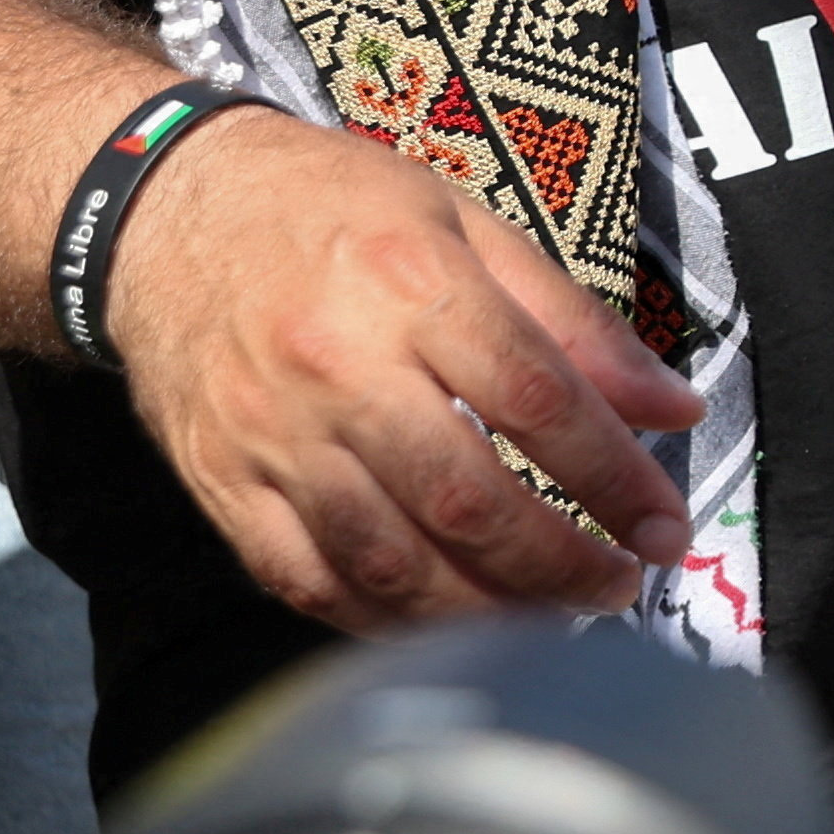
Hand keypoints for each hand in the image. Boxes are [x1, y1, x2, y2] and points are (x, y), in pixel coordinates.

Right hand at [109, 108, 703, 627]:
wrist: (161, 216)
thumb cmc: (331, 207)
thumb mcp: (465, 221)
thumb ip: (572, 320)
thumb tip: (672, 406)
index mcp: (412, 283)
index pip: (537, 399)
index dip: (614, 474)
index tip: (666, 522)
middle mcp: (340, 369)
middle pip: (467, 498)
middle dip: (560, 561)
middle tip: (621, 585)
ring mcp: (274, 438)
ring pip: (388, 558)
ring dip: (482, 609)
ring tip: (550, 619)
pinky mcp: (223, 486)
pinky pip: (306, 579)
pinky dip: (379, 621)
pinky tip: (441, 626)